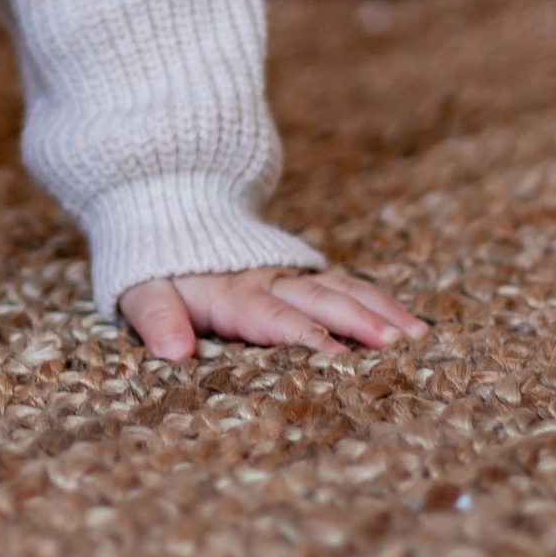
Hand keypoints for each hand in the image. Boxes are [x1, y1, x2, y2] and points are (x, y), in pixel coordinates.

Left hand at [119, 267, 427, 358]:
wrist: (167, 200)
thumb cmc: (154, 262)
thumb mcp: (139, 289)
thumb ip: (156, 317)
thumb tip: (173, 353)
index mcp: (229, 291)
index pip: (270, 317)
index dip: (303, 335)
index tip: (338, 356)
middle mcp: (266, 280)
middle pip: (317, 300)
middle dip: (357, 321)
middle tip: (396, 345)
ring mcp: (288, 272)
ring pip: (340, 289)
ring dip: (378, 311)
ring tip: (416, 336)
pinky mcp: (301, 270)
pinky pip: (344, 283)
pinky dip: (377, 301)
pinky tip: (409, 323)